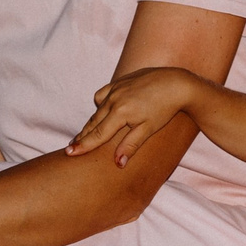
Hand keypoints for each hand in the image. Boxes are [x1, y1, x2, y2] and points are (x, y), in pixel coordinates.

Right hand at [68, 67, 204, 165]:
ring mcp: (115, 88)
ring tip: (83, 135)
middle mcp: (114, 99)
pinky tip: (101, 112)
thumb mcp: (148, 129)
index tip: (69, 153)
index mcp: (120, 112)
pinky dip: (100, 105)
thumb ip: (130, 145)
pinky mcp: (119, 82)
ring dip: (90, 122)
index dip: (83, 145)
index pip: (97, 134)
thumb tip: (118, 163)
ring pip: (97, 109)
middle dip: (82, 136)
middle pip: (93, 122)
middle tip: (70, 148)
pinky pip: (103, 94)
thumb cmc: (164, 109)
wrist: (175, 83)